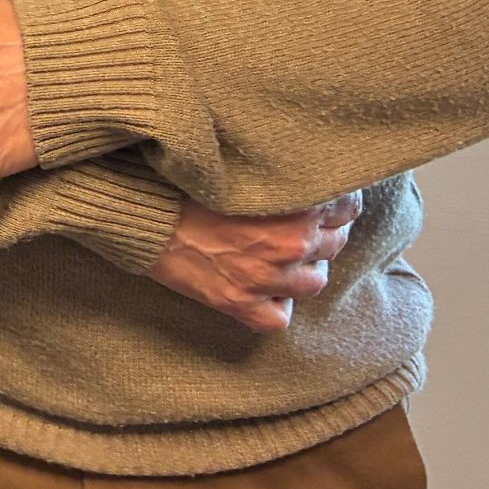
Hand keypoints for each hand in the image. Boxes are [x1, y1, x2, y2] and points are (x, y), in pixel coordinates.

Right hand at [147, 191, 363, 332]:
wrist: (142, 213)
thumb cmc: (186, 182)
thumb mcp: (243, 171)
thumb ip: (281, 176)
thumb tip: (308, 173)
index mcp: (294, 206)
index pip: (346, 207)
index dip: (336, 203)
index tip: (325, 201)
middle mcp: (288, 245)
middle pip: (334, 244)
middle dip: (322, 234)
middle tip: (299, 225)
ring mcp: (266, 279)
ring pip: (315, 282)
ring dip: (304, 269)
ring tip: (284, 257)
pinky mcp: (240, 304)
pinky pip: (279, 318)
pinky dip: (276, 305)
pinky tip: (264, 290)